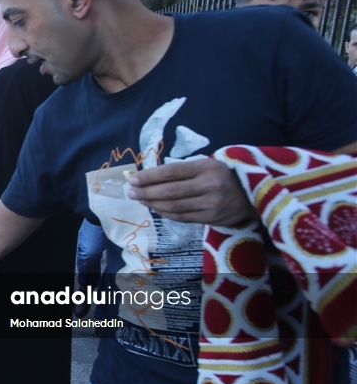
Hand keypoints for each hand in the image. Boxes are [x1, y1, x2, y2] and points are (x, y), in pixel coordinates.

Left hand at [127, 159, 257, 225]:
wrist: (252, 195)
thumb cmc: (223, 175)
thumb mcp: (207, 164)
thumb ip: (182, 170)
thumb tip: (149, 176)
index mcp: (207, 167)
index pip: (172, 172)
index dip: (150, 176)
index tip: (134, 179)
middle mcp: (210, 185)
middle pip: (170, 191)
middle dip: (146, 192)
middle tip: (131, 192)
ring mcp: (211, 203)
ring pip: (174, 206)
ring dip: (153, 203)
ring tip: (140, 200)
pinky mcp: (212, 218)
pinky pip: (182, 217)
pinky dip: (165, 213)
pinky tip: (155, 208)